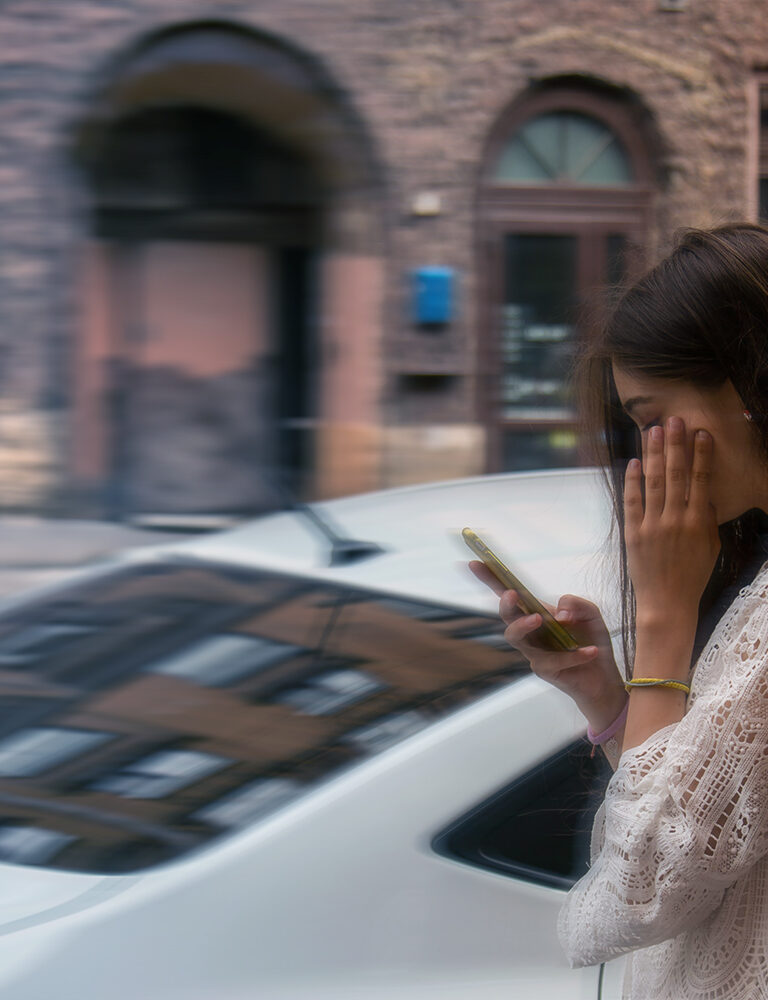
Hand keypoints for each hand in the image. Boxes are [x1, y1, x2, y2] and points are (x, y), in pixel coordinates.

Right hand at [469, 561, 626, 731]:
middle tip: (512, 594)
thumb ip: (579, 604)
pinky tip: (590, 652)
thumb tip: (560, 612)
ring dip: (523, 625)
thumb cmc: (591, 642)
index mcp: (538, 611)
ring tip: (540, 618)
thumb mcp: (592, 615)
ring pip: (515, 638)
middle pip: (507, 615)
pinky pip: (553, 660)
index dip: (491, 578)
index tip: (475, 563)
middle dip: (505, 603)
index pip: (510, 593)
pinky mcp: (544, 670)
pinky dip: (574, 654)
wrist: (603, 678)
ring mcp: (534, 651)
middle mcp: (531, 630)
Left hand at [625, 417, 720, 625]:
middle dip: (675, 444)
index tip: (701, 433)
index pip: (701, 480)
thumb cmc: (692, 575)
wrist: (666, 603)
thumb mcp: (711, 547)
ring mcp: (652, 526)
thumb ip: (709, 518)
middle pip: (676, 474)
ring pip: (653, 482)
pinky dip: (632, 481)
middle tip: (674, 419)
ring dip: (654, 454)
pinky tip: (634, 462)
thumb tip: (706, 493)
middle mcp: (675, 520)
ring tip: (653, 431)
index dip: (701, 455)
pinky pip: (632, 501)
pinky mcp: (633, 533)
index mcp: (699, 522)